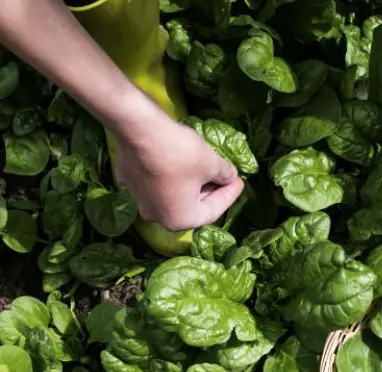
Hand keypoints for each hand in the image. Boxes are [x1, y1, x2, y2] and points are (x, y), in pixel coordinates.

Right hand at [113, 115, 242, 231]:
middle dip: (211, 191)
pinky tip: (179, 161)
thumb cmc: (181, 154)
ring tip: (206, 169)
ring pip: (173, 194)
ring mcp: (139, 199)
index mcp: (179, 220)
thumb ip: (225, 174)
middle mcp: (156, 216)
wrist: (141, 129)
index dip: (229, 195)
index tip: (240, 182)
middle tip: (225, 178)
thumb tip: (229, 176)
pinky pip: (156, 181)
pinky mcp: (128, 179)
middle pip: (191, 206)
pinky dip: (170, 175)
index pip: (213, 211)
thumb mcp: (212, 164)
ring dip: (190, 184)